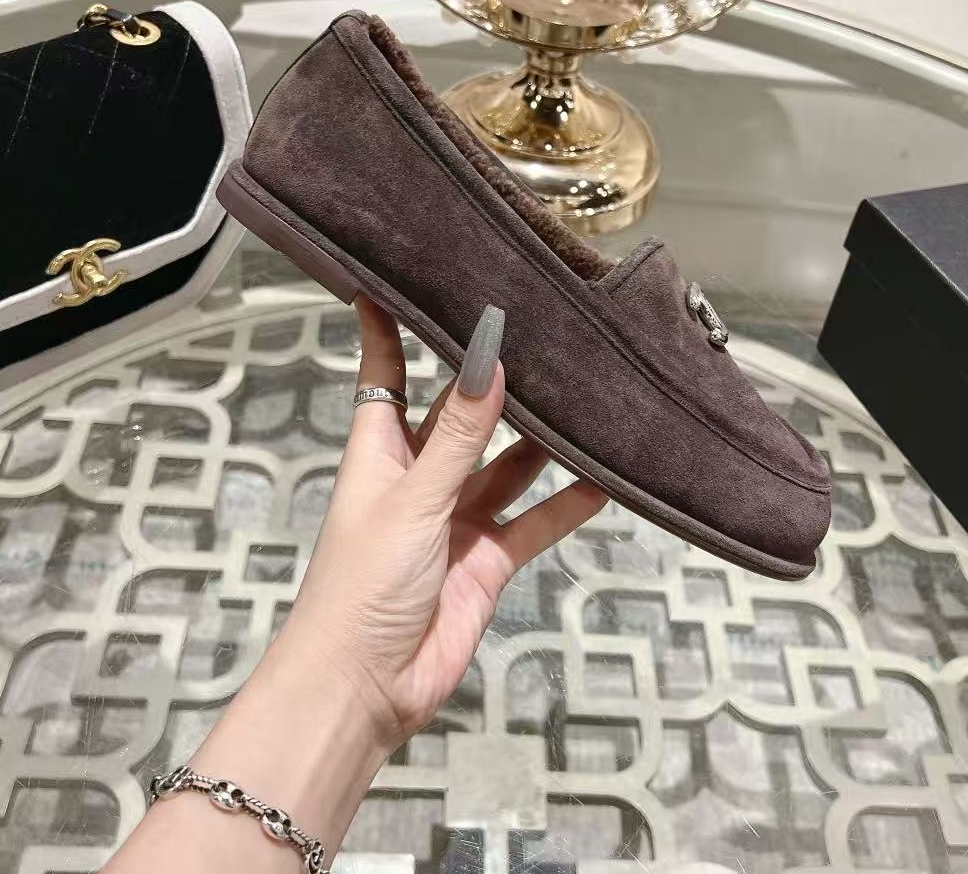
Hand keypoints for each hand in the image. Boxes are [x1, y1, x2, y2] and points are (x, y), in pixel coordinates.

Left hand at [281, 296, 607, 746]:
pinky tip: (605, 477)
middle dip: (491, 381)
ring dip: (540, 439)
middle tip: (539, 334)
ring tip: (584, 394)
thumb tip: (487, 360)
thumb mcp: (411, 500)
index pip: (384, 374)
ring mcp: (457, 518)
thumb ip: (455, 436)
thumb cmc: (362, 585)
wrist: (365, 689)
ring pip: (507, 464)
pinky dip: (567, 503)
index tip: (398, 279)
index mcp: (381, 452)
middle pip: (460, 415)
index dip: (387, 329)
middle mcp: (421, 477)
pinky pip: (534, 520)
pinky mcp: (489, 559)